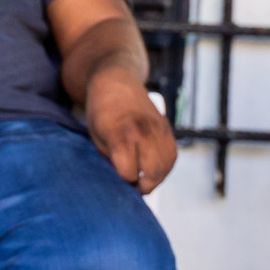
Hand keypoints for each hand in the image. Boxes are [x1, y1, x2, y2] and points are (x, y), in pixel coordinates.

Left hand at [84, 68, 175, 193]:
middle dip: (143, 185)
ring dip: (156, 178)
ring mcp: (159, 131)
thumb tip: (129, 181)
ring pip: (165, 168)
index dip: (124, 180)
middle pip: (152, 173)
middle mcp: (144, 132)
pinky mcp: (168, 130)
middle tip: (134, 186)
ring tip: (144, 178)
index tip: (119, 177)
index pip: (129, 173)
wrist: (117, 83)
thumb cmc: (101, 113)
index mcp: (121, 134)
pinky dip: (164, 168)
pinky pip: (171, 158)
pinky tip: (153, 168)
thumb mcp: (97, 138)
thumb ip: (114, 160)